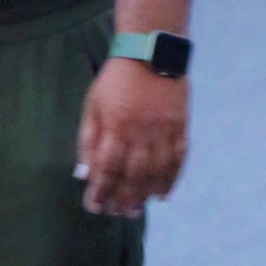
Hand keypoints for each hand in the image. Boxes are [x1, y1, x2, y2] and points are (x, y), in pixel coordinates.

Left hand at [75, 61, 188, 216]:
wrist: (152, 51)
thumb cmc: (116, 80)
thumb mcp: (93, 106)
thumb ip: (88, 140)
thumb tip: (84, 174)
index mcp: (116, 125)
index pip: (107, 167)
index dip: (100, 191)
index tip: (94, 207)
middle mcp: (141, 131)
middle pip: (133, 174)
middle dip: (123, 198)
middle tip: (117, 214)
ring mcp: (164, 129)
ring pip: (157, 170)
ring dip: (145, 194)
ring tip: (136, 210)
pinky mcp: (181, 126)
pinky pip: (178, 158)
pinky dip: (171, 179)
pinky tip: (162, 194)